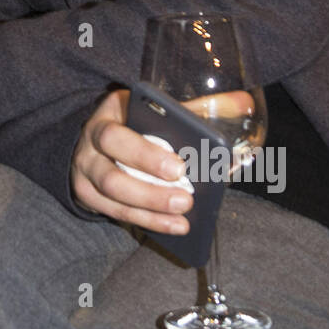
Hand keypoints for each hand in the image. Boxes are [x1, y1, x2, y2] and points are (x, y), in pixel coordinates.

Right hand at [71, 89, 193, 234]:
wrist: (95, 136)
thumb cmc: (134, 119)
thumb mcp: (155, 107)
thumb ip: (195, 108)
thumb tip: (243, 102)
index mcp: (108, 115)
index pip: (116, 136)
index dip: (145, 155)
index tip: (180, 167)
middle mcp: (90, 145)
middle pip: (111, 174)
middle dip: (149, 191)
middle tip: (186, 199)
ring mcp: (85, 173)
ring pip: (113, 198)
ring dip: (150, 210)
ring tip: (183, 218)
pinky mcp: (88, 196)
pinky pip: (116, 213)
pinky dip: (146, 221)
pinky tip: (173, 226)